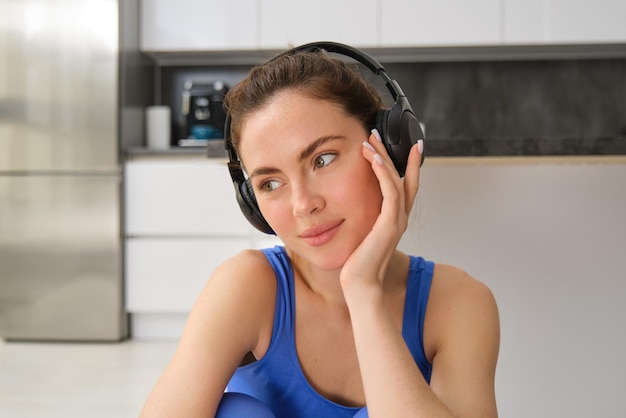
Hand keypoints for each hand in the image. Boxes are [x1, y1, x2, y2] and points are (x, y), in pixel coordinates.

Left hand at [339, 128, 422, 291]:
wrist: (360, 285)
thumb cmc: (356, 264)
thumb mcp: (359, 236)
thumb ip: (361, 222)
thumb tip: (347, 209)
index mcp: (394, 220)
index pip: (405, 186)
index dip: (407, 165)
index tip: (406, 145)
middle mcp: (400, 219)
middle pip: (404, 178)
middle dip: (393, 153)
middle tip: (379, 133)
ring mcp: (397, 221)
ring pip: (396, 180)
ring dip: (383, 157)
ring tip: (371, 139)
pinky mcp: (389, 224)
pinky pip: (390, 191)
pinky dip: (383, 173)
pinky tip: (374, 158)